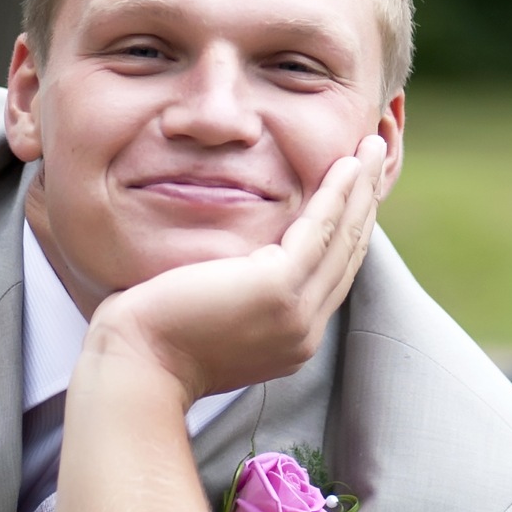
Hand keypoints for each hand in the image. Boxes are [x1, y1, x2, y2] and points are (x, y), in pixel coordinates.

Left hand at [83, 134, 385, 406]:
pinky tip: (345, 164)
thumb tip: (232, 271)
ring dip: (361, 188)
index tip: (355, 191)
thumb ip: (236, 298)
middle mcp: (303, 332)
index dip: (348, 229)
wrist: (136, 366)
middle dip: (365, 202)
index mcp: (290, 340)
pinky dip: (336, 194)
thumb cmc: (152, 343)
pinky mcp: (279, 291)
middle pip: (347, 255)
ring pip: (343, 239)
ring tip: (372, 145)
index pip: (330, 276)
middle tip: (375, 156)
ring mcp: (296, 314)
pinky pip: (319, 231)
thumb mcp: (210, 319)